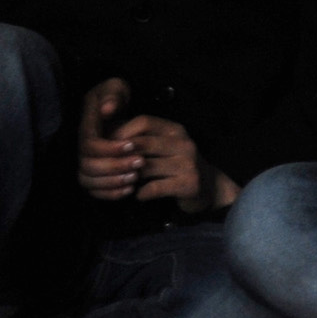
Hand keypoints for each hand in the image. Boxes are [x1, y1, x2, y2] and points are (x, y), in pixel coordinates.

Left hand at [75, 78, 231, 213]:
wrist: (210, 188)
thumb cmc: (178, 166)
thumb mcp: (164, 147)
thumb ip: (142, 140)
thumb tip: (107, 134)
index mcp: (175, 130)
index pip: (144, 122)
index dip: (122, 132)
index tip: (106, 145)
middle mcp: (184, 143)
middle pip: (144, 143)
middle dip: (121, 155)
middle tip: (107, 166)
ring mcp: (188, 163)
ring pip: (147, 166)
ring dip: (129, 176)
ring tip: (122, 182)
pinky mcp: (189, 184)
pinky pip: (156, 188)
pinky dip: (142, 193)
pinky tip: (138, 195)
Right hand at [77, 78, 140, 200]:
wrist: (112, 107)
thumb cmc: (115, 96)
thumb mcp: (114, 87)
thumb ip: (112, 95)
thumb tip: (108, 109)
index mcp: (86, 127)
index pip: (89, 144)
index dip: (109, 148)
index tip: (131, 145)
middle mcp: (82, 147)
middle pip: (88, 165)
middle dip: (115, 166)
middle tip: (140, 162)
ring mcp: (85, 161)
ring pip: (88, 180)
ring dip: (113, 182)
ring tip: (136, 176)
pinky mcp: (93, 174)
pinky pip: (93, 191)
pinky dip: (110, 194)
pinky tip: (130, 189)